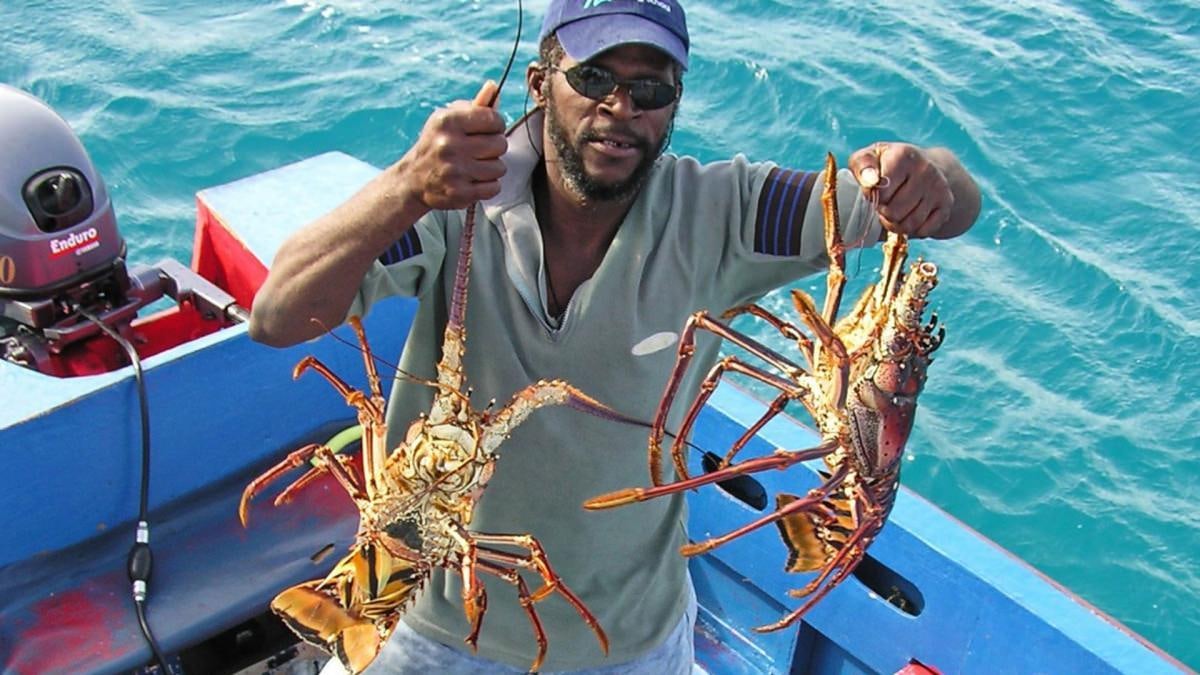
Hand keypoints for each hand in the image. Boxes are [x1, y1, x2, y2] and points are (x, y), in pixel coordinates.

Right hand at [398, 81, 507, 210]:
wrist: (412, 179)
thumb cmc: (436, 144)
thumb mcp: (449, 120)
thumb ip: (475, 106)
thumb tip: (494, 86)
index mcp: (447, 122)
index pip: (493, 119)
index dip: (496, 125)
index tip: (489, 130)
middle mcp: (449, 145)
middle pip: (500, 144)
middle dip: (495, 147)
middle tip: (481, 150)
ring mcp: (454, 171)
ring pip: (500, 167)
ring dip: (492, 168)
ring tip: (475, 166)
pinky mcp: (459, 193)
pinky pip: (494, 187)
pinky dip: (488, 185)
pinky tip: (474, 180)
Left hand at [849, 142, 954, 237]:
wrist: (920, 164)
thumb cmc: (886, 164)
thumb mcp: (868, 157)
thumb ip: (862, 166)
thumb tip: (870, 181)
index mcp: (903, 155)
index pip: (882, 192)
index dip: (873, 197)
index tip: (873, 190)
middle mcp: (925, 169)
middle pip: (894, 212)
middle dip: (883, 212)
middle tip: (883, 204)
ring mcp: (938, 187)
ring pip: (909, 224)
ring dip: (895, 224)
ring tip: (892, 212)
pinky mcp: (946, 203)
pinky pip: (924, 231)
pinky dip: (912, 230)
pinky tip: (908, 217)